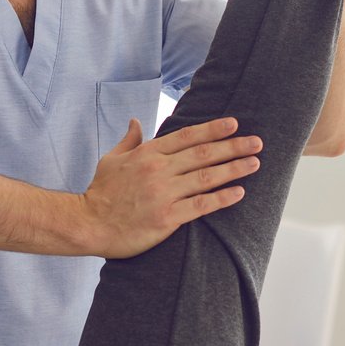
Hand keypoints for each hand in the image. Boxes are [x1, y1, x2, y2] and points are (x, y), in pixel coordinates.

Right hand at [81, 116, 262, 257]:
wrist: (88, 224)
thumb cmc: (100, 192)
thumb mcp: (111, 159)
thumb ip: (129, 140)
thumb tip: (135, 121)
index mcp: (147, 154)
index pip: (186, 136)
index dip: (212, 129)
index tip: (233, 124)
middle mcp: (158, 170)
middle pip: (202, 154)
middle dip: (233, 146)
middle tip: (256, 142)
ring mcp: (163, 194)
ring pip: (206, 178)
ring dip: (233, 169)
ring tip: (254, 163)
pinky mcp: (167, 218)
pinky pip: (201, 205)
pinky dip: (222, 198)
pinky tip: (239, 192)